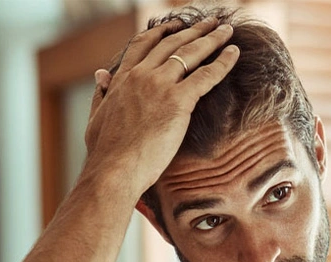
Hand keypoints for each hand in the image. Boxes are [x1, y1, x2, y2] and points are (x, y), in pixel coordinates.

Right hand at [83, 18, 238, 190]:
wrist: (114, 169)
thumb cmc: (105, 154)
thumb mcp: (96, 118)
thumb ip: (100, 94)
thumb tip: (100, 75)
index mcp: (122, 79)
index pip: (143, 45)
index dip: (161, 32)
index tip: (175, 26)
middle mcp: (141, 75)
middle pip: (171, 43)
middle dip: (193, 30)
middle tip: (210, 22)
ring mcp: (160, 86)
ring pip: (190, 53)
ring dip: (211, 39)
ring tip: (226, 31)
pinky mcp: (178, 101)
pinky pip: (206, 76)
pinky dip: (222, 62)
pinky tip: (234, 53)